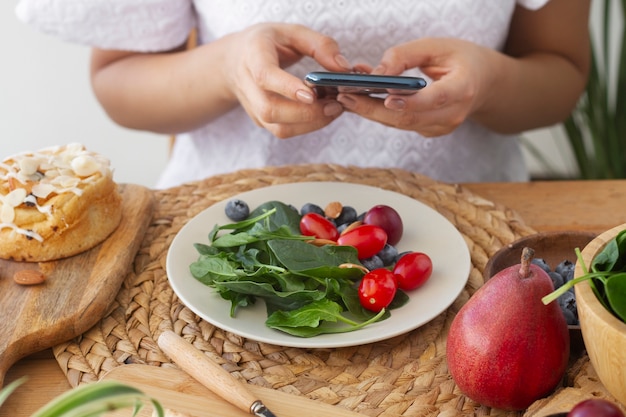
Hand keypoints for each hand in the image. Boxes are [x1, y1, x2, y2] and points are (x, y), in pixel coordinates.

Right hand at [221, 23, 350, 137]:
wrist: (236, 59)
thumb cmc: (269, 43)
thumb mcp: (293, 32)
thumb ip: (320, 45)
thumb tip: (343, 68)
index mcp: (253, 55)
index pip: (264, 76)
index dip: (287, 87)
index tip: (312, 94)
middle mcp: (248, 84)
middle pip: (270, 109)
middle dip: (306, 113)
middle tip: (335, 104)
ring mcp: (253, 106)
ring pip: (278, 128)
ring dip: (310, 124)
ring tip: (334, 109)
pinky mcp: (260, 120)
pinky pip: (283, 131)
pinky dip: (307, 126)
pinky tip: (323, 113)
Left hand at [336, 38, 494, 136]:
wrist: (483, 82)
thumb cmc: (460, 59)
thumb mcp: (437, 46)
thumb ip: (405, 55)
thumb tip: (375, 73)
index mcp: (463, 88)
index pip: (436, 98)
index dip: (411, 101)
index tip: (387, 97)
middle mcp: (453, 113)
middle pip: (409, 118)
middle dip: (374, 108)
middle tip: (346, 95)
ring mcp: (442, 127)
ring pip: (401, 125)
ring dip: (371, 112)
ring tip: (346, 96)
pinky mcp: (430, 131)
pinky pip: (402, 125)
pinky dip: (381, 113)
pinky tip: (361, 101)